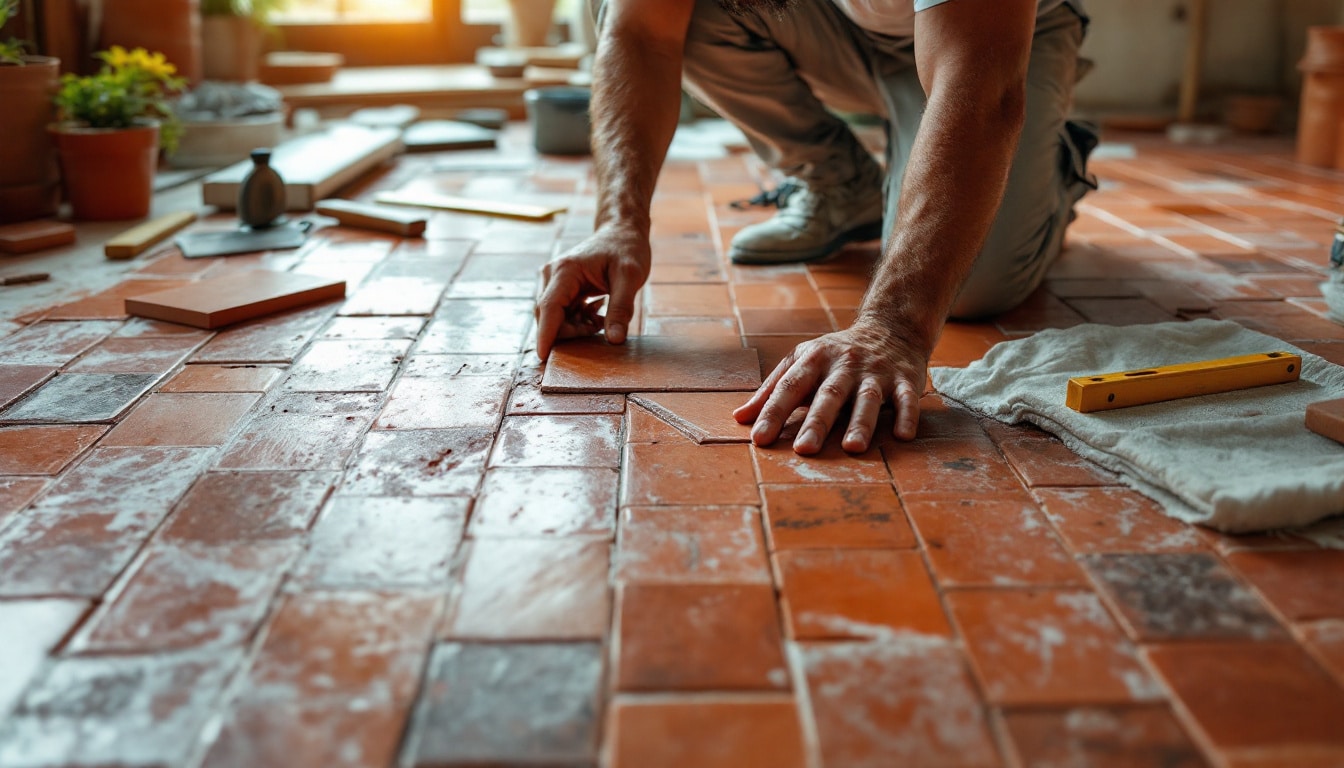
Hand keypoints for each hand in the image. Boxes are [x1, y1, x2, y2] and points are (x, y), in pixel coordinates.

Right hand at [535, 226, 650, 359]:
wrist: (622, 232)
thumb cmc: (627, 249)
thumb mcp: (631, 277)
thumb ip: (622, 308)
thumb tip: (614, 340)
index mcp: (565, 271)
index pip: (548, 308)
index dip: (545, 335)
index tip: (543, 358)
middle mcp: (552, 275)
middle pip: (548, 316)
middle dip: (570, 332)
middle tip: (599, 329)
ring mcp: (554, 281)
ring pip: (554, 318)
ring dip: (576, 327)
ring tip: (601, 319)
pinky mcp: (561, 288)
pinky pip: (562, 314)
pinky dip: (578, 321)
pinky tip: (597, 314)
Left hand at [733, 319, 928, 453]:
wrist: (890, 328)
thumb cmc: (835, 355)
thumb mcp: (802, 362)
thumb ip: (772, 390)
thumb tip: (739, 419)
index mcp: (814, 359)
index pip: (790, 387)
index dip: (773, 412)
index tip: (759, 439)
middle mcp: (844, 364)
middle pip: (828, 395)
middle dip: (816, 422)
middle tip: (804, 450)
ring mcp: (876, 372)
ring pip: (867, 398)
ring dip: (861, 423)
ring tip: (852, 448)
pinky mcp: (905, 379)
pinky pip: (907, 398)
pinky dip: (907, 415)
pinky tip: (903, 436)